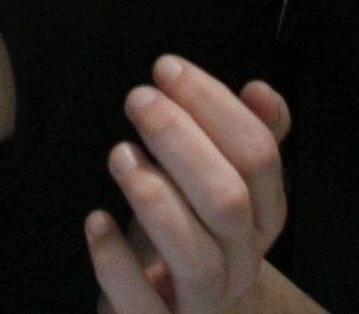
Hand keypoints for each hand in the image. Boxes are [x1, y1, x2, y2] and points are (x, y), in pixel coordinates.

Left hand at [83, 56, 292, 312]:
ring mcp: (203, 303)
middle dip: (181, 141)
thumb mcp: (220, 183)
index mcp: (262, 218)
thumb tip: (261, 90)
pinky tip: (96, 220)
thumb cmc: (193, 235)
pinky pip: (143, 306)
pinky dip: (115, 261)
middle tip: (138, 98)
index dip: (215, 106)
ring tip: (119, 154)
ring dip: (155, 199)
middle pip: (229, 201)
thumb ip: (242, 138)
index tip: (167, 68)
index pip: (258, 157)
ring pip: (196, 259)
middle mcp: (241, 262)